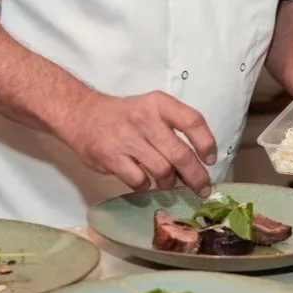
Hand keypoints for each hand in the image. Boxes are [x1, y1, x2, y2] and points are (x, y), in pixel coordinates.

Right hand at [66, 89, 216, 194]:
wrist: (82, 115)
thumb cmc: (125, 116)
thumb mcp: (151, 108)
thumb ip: (174, 128)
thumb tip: (198, 162)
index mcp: (159, 104)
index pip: (192, 121)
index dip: (206, 143)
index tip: (210, 160)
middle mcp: (144, 119)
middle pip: (180, 154)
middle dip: (196, 176)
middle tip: (202, 188)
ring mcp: (127, 139)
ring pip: (162, 171)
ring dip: (169, 182)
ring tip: (168, 183)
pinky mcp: (111, 157)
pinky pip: (139, 181)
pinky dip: (145, 186)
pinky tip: (143, 180)